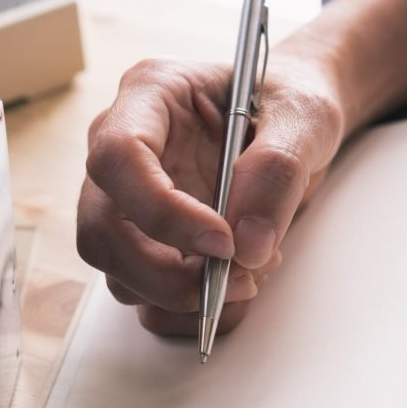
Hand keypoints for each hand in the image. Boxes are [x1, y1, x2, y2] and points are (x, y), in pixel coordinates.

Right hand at [77, 56, 345, 335]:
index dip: (162, 211)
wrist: (293, 123)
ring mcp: (127, 202)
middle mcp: (123, 152)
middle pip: (101, 231)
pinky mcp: (145, 243)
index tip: (223, 241)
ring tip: (251, 272)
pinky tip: (237, 284)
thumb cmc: (290, 101)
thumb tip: (248, 246)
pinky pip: (147, 297)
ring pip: (118, 274)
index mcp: (149, 95)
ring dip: (184, 295)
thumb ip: (278, 170)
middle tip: (236, 280)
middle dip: (165, 274)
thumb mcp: (304, 116)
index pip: (118, 158)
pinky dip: (193, 311)